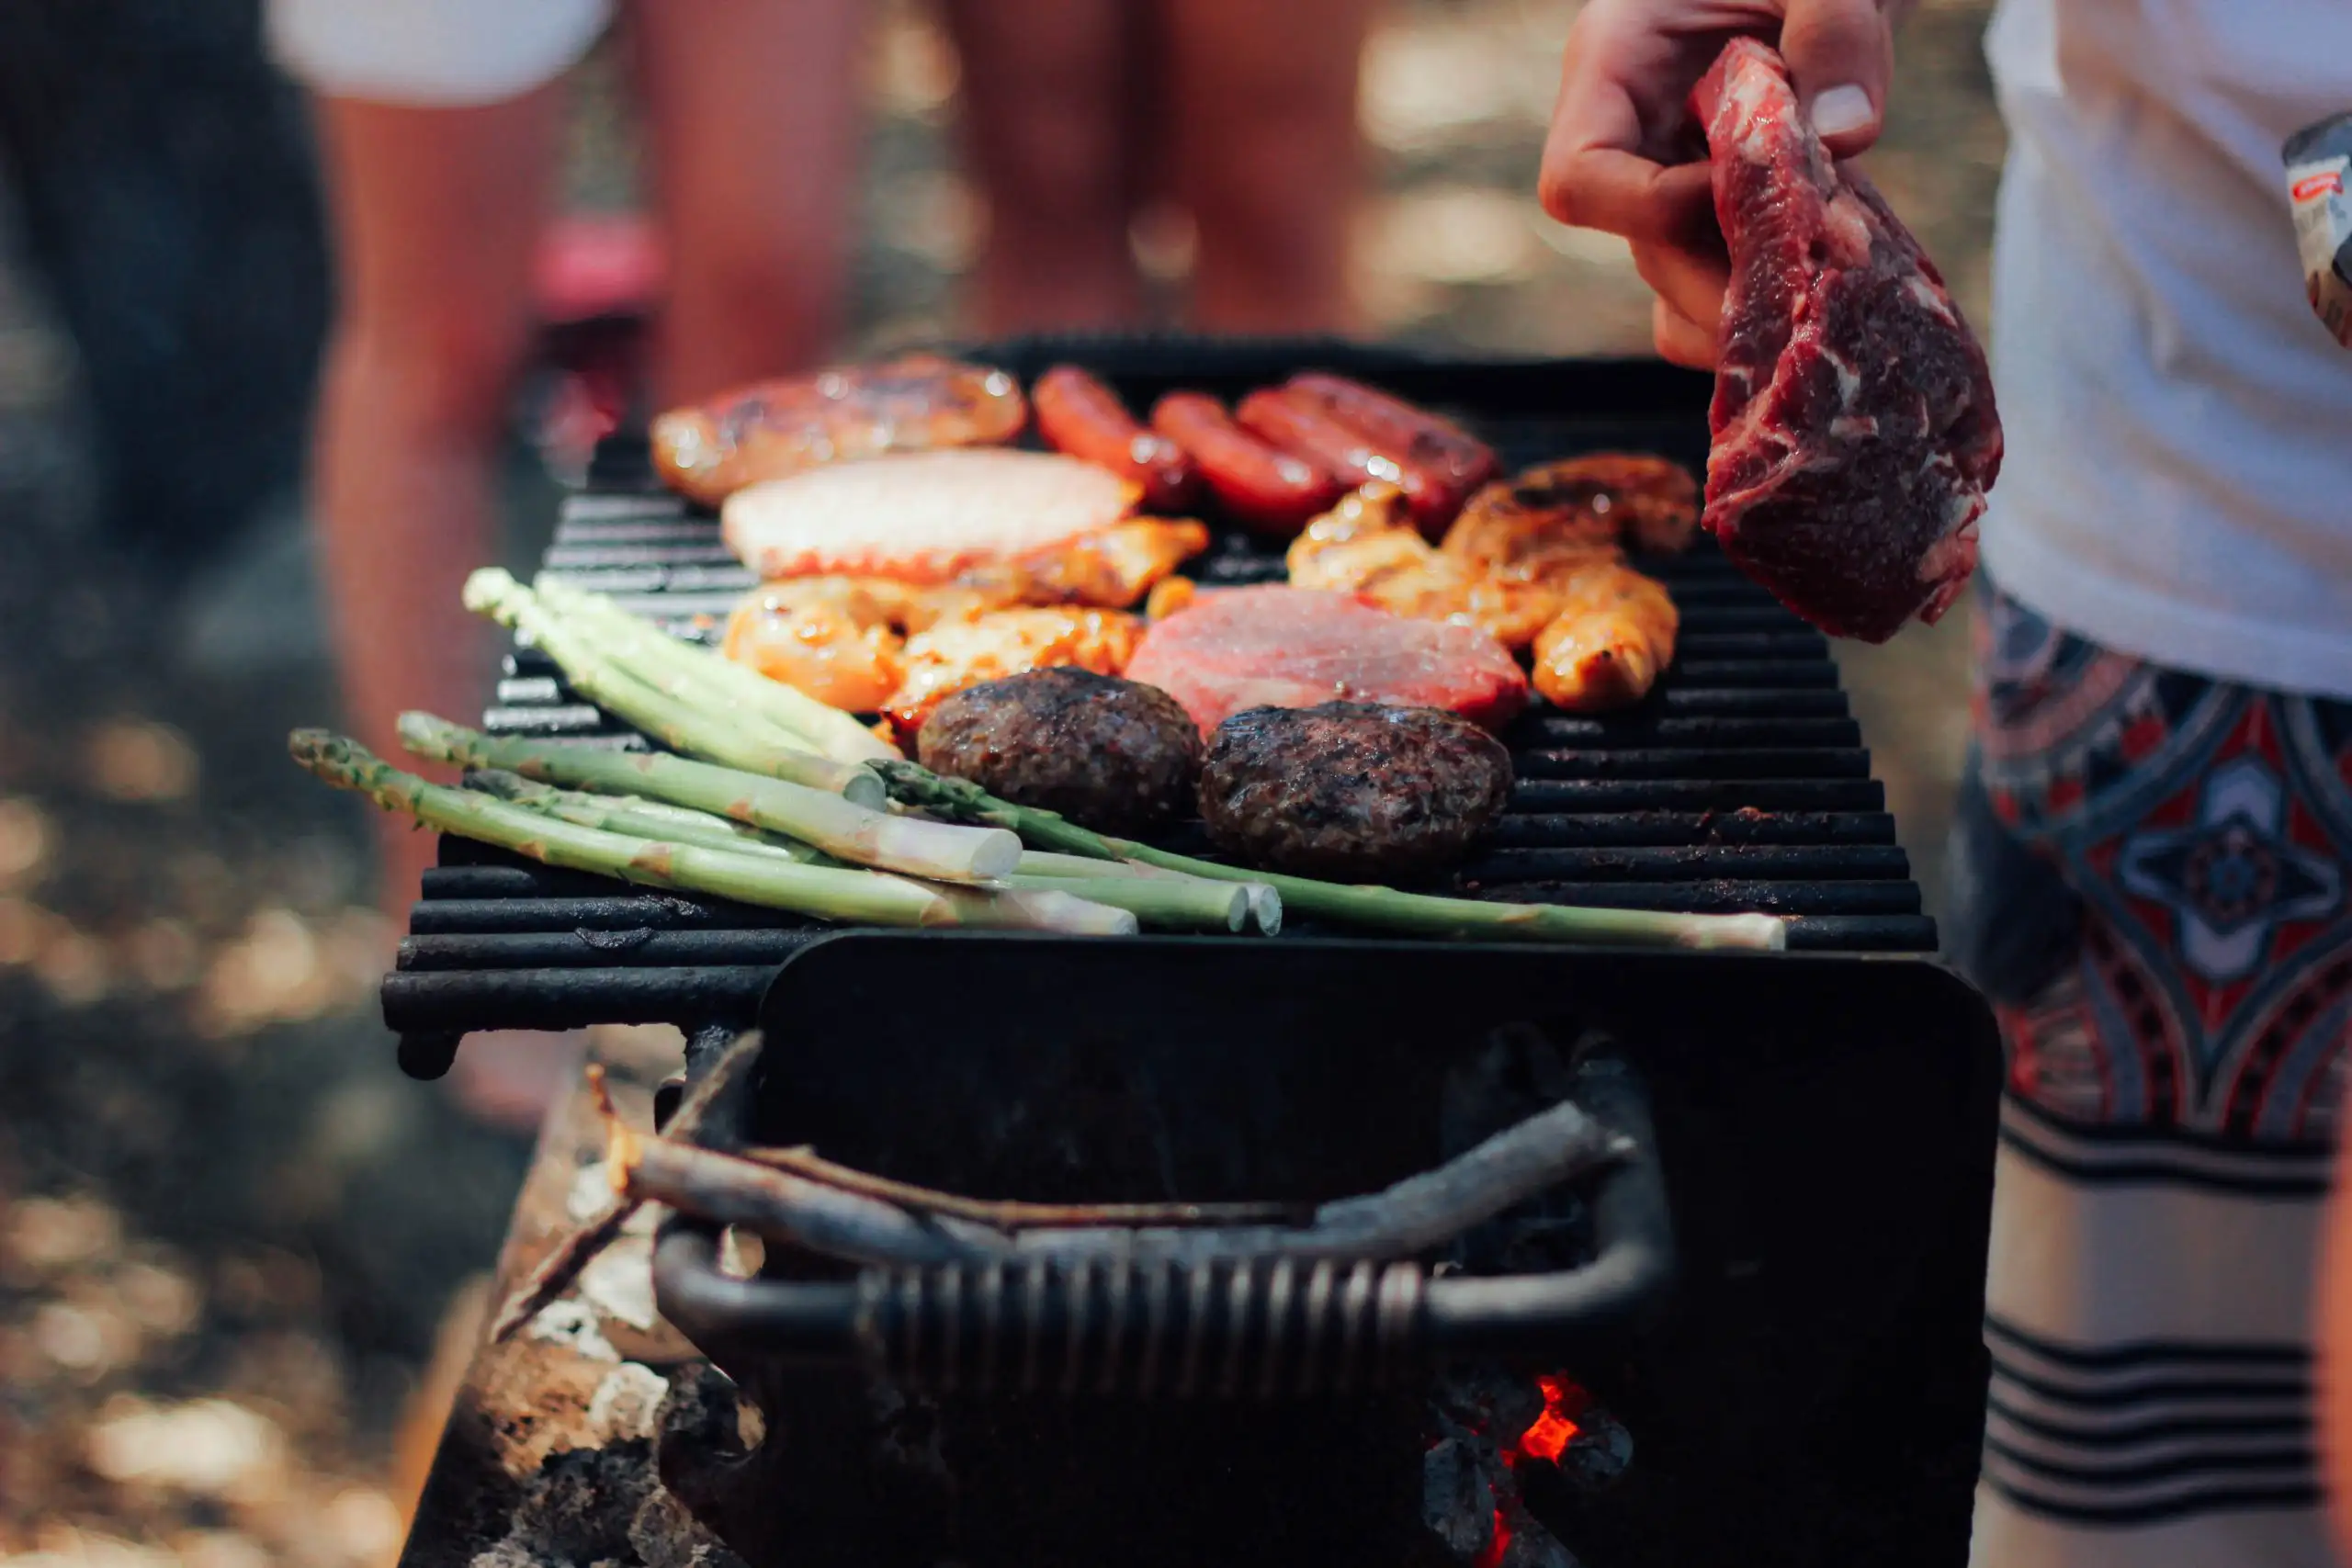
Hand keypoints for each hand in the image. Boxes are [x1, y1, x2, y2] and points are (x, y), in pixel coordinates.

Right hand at [1538, 0, 1899, 368]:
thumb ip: (1837, 27)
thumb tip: (1846, 134)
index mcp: (1617, 62)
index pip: (1580, 178)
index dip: (1653, 208)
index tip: (1748, 187)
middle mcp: (1636, 134)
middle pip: (1643, 251)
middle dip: (1727, 278)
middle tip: (1821, 279)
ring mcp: (1676, 180)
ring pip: (1680, 287)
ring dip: (1754, 306)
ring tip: (1836, 286)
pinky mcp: (1724, 211)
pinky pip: (1717, 292)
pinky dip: (1771, 307)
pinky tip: (1838, 281)